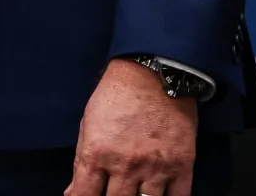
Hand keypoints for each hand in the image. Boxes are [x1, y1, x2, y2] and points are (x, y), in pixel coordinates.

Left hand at [66, 59, 198, 195]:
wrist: (154, 72)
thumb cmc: (117, 95)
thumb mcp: (89, 124)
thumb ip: (81, 162)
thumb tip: (74, 193)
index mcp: (98, 154)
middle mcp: (126, 165)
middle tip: (115, 193)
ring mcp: (156, 168)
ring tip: (135, 193)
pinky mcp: (182, 165)